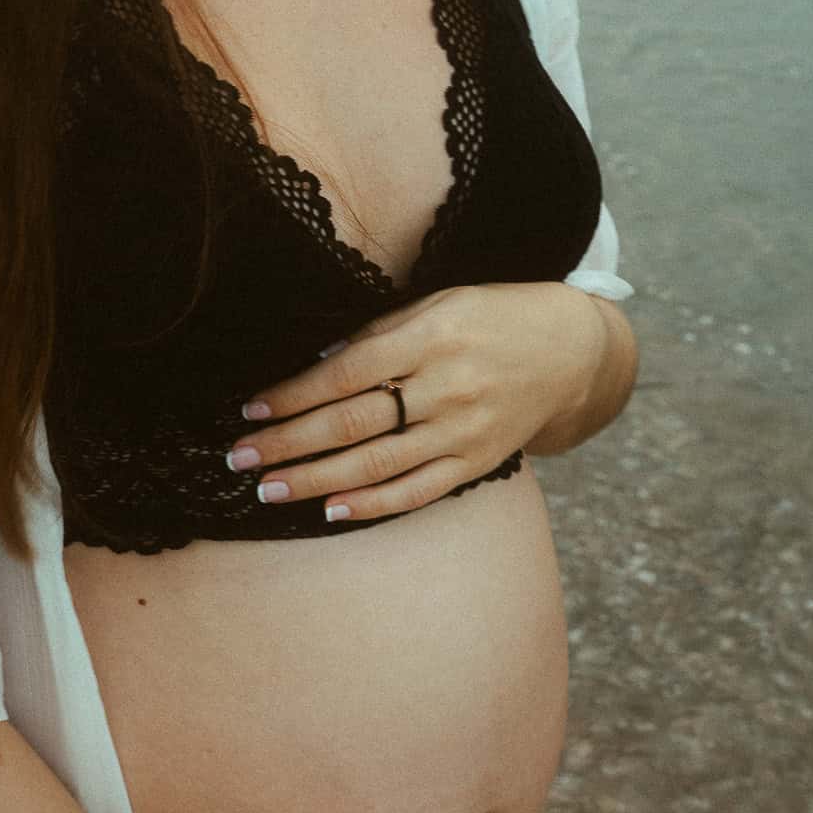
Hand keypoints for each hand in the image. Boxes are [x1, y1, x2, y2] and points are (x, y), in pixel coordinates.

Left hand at [226, 281, 607, 521]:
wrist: (572, 352)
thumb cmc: (491, 317)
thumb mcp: (438, 303)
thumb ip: (380, 332)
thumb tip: (315, 363)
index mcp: (432, 335)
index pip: (346, 372)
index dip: (294, 394)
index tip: (251, 410)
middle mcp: (448, 386)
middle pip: (354, 423)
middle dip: (289, 443)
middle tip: (240, 458)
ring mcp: (465, 430)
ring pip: (378, 464)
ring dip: (316, 480)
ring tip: (268, 489)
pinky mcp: (479, 462)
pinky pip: (419, 491)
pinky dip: (373, 504)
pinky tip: (331, 510)